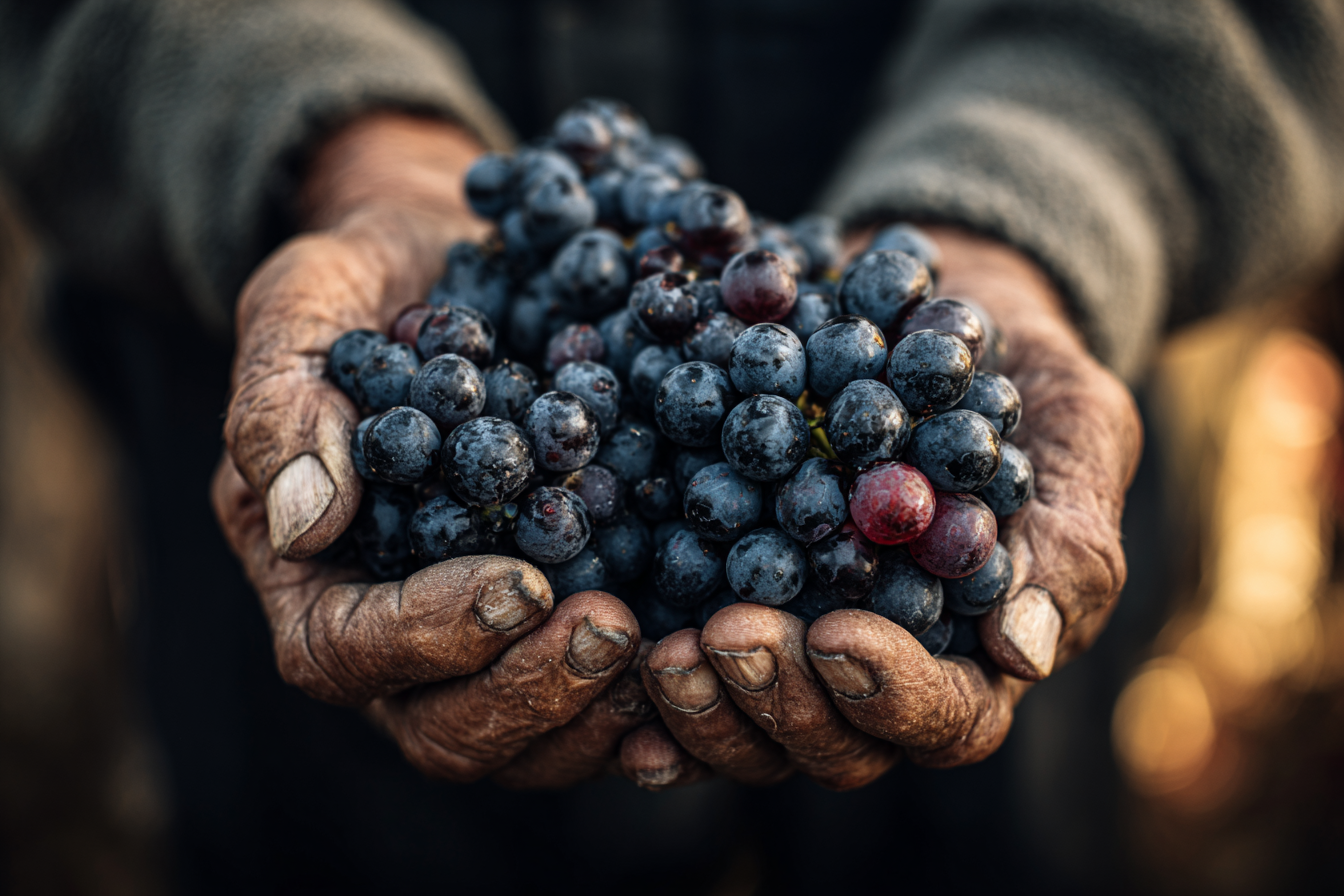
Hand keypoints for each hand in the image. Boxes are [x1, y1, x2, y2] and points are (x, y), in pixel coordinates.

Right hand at [213, 113, 656, 786]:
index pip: (342, 653)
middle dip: (528, 691)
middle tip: (611, 629)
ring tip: (664, 649)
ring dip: (597, 713)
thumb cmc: (362, 285)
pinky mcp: (567, 617)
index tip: (520, 584)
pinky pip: (604, 700)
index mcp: (311, 572)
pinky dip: (655, 699)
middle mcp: (396, 630)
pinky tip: (709, 660)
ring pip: (529, 740)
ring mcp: (486, 638)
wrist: (454, 264)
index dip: (429, 637)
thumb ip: (283, 406)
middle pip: (444, 728)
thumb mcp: (299, 309)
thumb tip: (307, 524)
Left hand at [643, 226, 1141, 784]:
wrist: (926, 315)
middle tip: (727, 640)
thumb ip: (1067, 540)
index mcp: (975, 654)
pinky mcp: (727, 598)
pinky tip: (606, 655)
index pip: (946, 718)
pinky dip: (640, 679)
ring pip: (750, 728)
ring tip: (659, 653)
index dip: (890, 695)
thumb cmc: (1026, 378)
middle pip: (833, 743)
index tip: (838, 636)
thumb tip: (1020, 650)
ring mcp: (798, 645)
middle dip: (778, 704)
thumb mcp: (1078, 436)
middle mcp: (878, 669)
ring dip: (702, 707)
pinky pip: (687, 668)